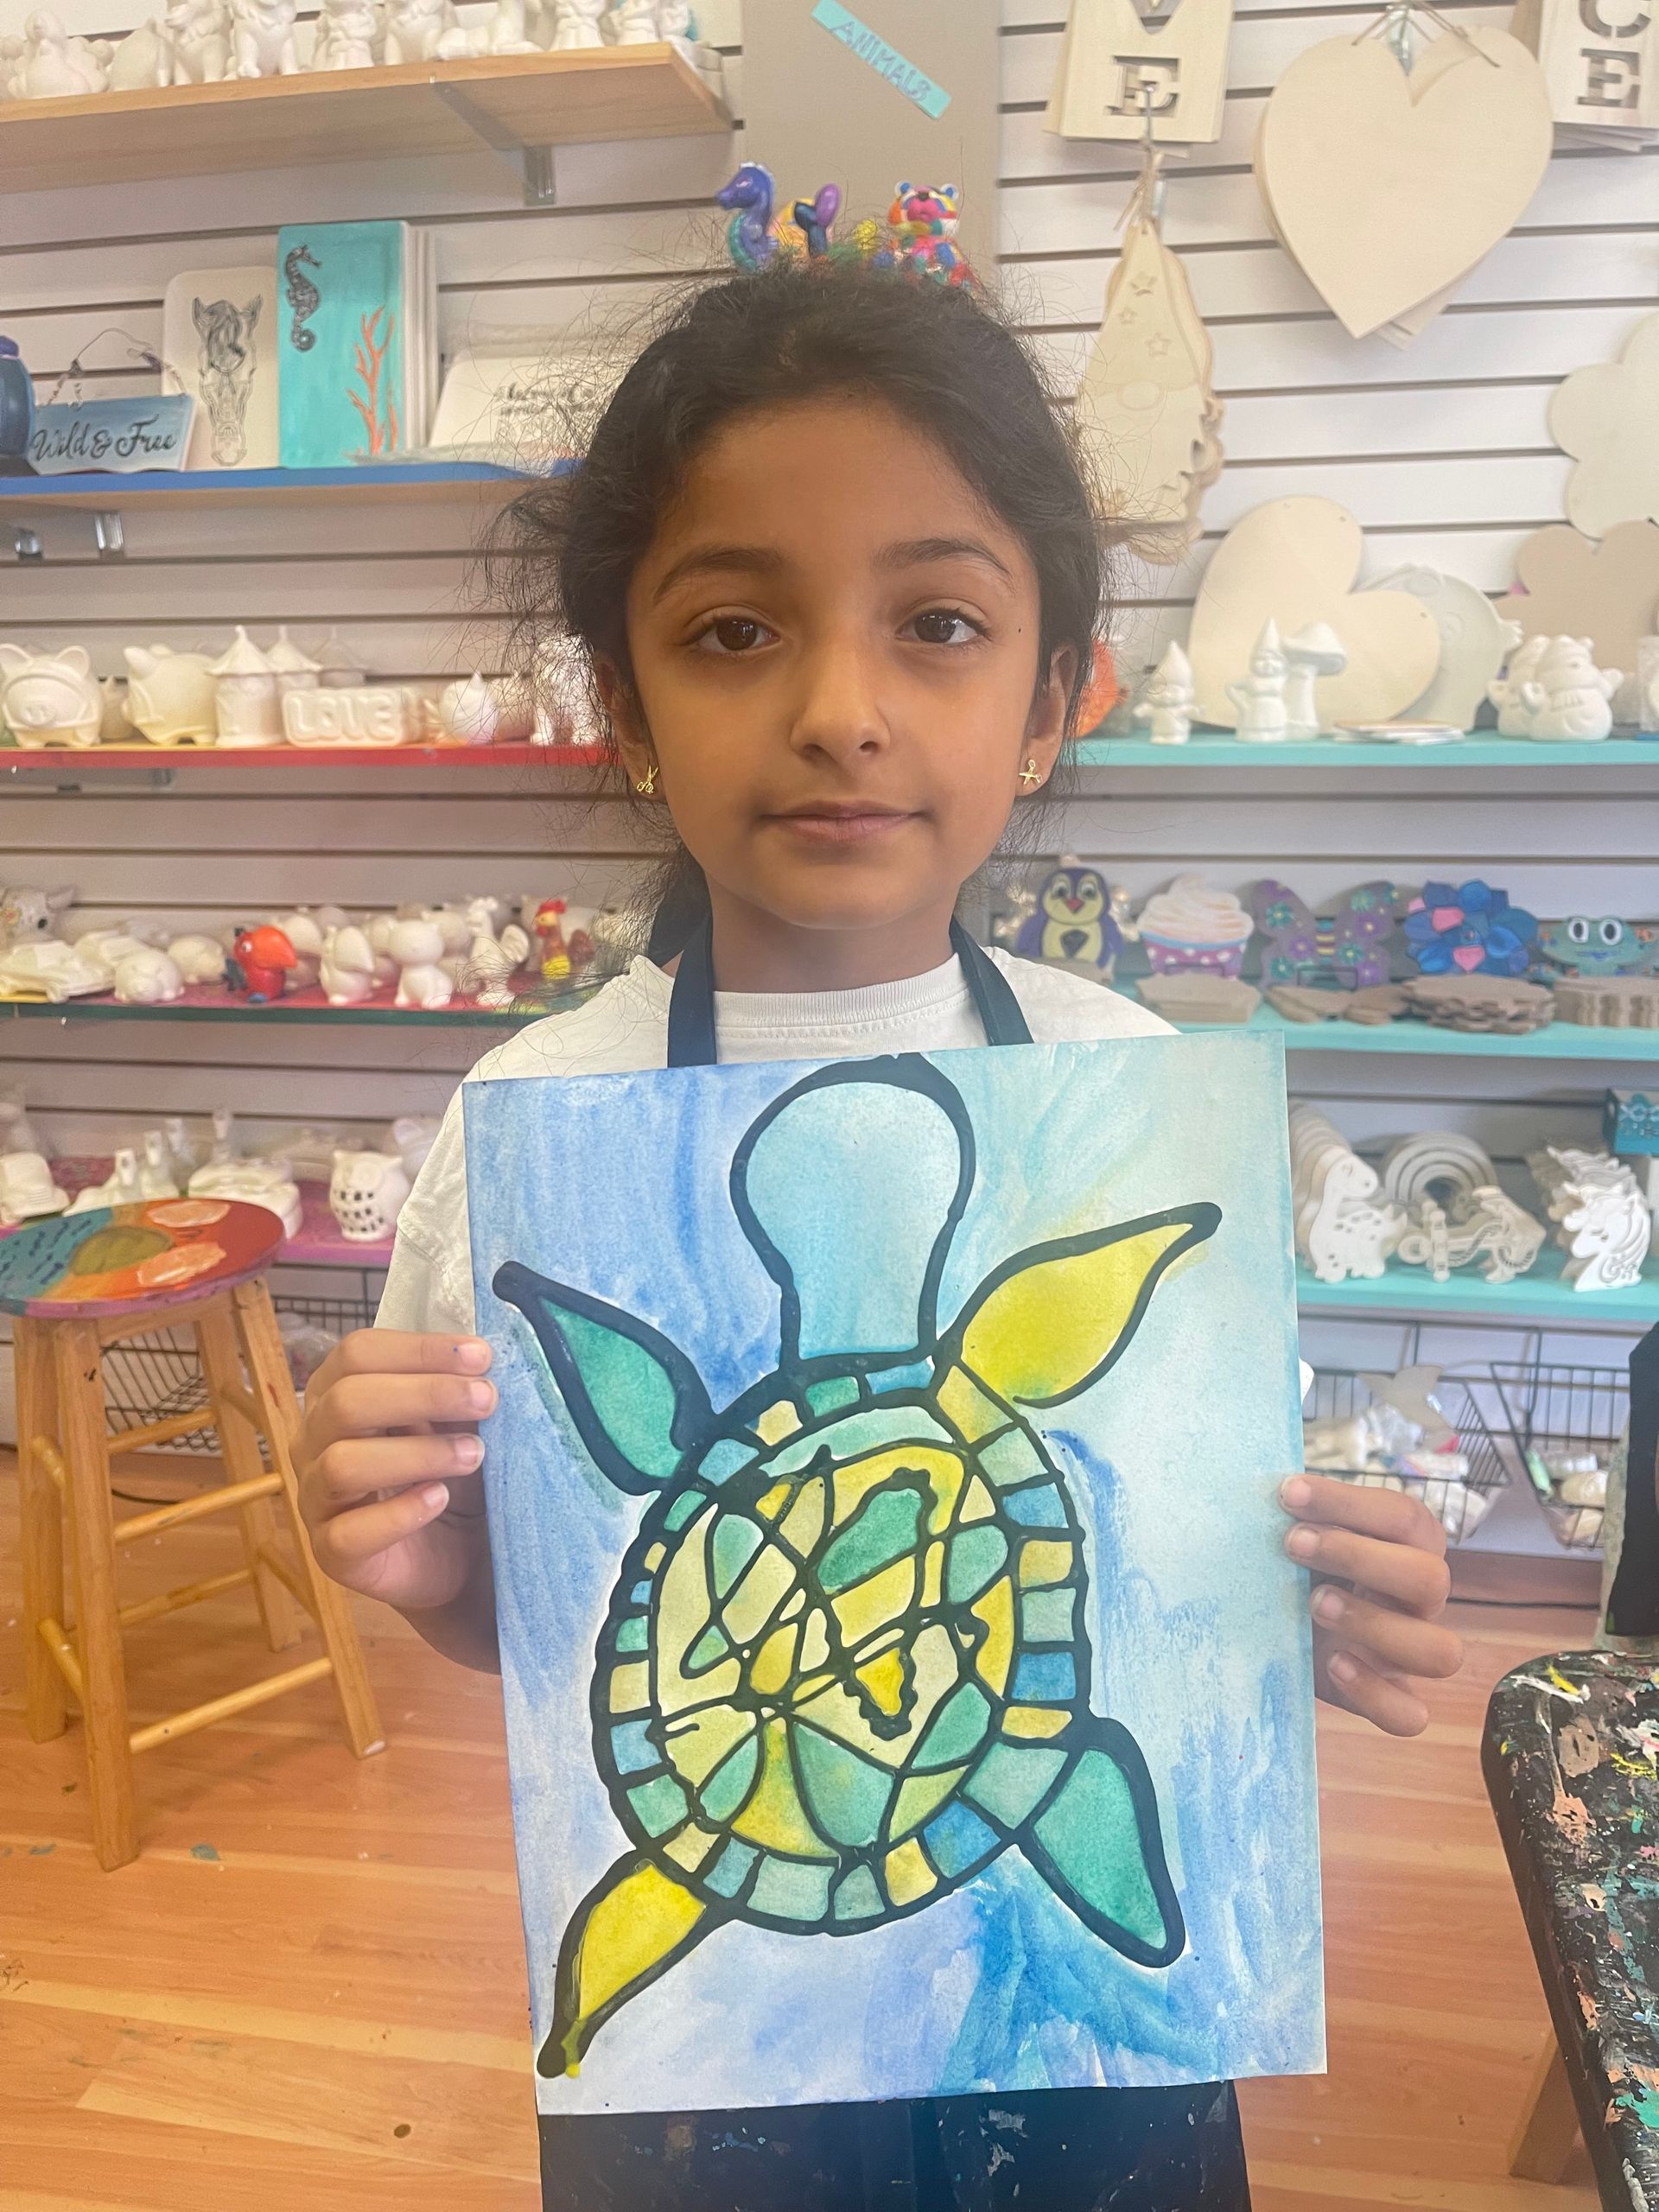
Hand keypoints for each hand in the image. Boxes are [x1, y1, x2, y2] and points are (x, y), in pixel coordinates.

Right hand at [296, 1329, 495, 1617]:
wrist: (454, 1552)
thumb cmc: (446, 1469)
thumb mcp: (455, 1420)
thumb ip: (457, 1387)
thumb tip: (480, 1355)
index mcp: (336, 1392)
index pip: (357, 1353)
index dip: (419, 1349)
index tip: (481, 1356)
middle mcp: (314, 1441)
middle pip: (346, 1401)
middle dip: (425, 1394)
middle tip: (487, 1400)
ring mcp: (315, 1498)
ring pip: (342, 1463)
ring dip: (418, 1453)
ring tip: (474, 1454)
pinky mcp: (330, 1553)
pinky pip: (350, 1533)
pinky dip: (399, 1513)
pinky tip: (440, 1498)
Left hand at [1280, 1473, 1462, 1736]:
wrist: (1282, 1623)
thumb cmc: (1298, 1562)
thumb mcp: (1301, 1530)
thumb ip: (1297, 1512)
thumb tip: (1266, 1488)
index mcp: (1408, 1545)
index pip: (1403, 1516)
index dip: (1346, 1502)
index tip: (1288, 1494)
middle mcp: (1419, 1598)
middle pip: (1431, 1579)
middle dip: (1359, 1557)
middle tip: (1292, 1545)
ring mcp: (1408, 1652)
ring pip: (1439, 1652)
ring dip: (1374, 1624)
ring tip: (1313, 1604)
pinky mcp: (1387, 1697)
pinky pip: (1409, 1714)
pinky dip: (1373, 1693)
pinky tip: (1332, 1663)